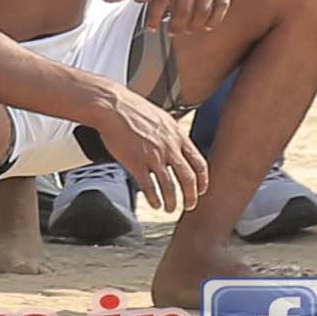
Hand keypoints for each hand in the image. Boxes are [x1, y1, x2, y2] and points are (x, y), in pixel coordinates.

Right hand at [82, 81, 202, 208]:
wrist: (114, 106)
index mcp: (178, 136)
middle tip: (190, 205)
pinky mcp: (136, 162)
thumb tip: (179, 146)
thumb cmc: (134, 109)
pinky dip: (154, 199)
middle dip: (191, 196)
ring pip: (170, 186)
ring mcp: (153, 156)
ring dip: (172, 201)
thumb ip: (173, 135)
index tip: (201, 190)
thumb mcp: (163, 119)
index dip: (203, 180)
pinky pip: (149, 187)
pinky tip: (155, 204)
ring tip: (170, 208)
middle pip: (188, 178)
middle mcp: (169, 148)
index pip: (199, 163)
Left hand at [146, 0, 258, 26]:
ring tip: (190, 29)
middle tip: (173, 32)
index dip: (154, 14)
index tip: (151, 27)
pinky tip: (208, 24)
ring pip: (203, 10)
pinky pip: (222, 4)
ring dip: (195, 25)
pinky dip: (214, 19)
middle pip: (183, 8)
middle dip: (177, 26)